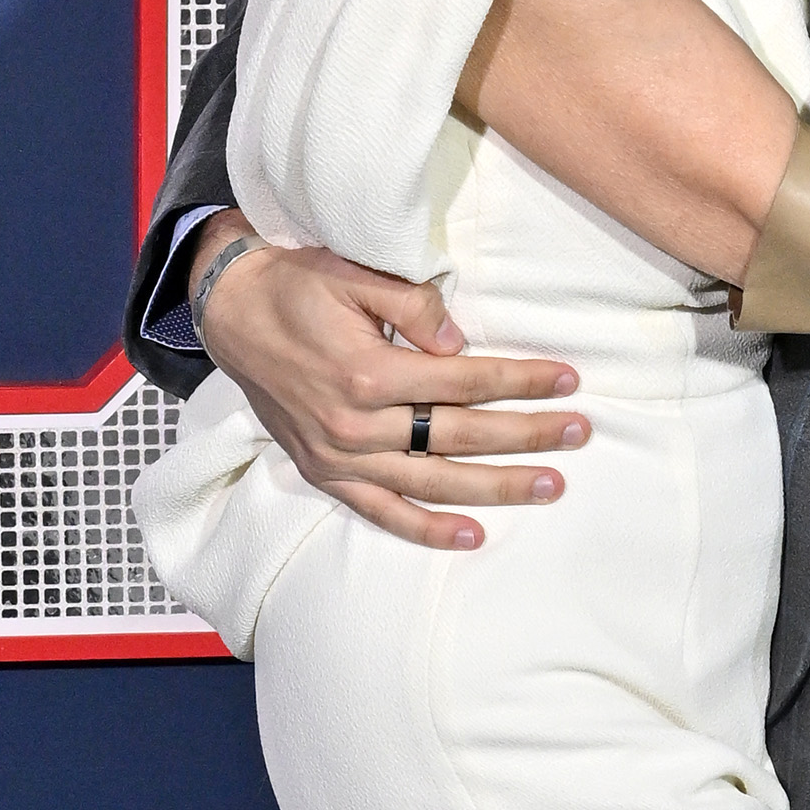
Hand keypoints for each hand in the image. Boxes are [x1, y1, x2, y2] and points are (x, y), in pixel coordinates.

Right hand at [189, 216, 585, 550]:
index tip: (567, 380)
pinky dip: (426, 529)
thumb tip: (460, 342)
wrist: (231, 314)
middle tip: (578, 435)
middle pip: (459, 436)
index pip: (464, 381)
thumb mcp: (352, 274)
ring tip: (550, 484)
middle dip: (526, 436)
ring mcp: (340, 457)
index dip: (520, 381)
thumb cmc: (297, 288)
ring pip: (433, 482)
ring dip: (496, 487)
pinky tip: (473, 534)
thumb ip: (412, 305)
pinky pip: (382, 513)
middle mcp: (355, 424)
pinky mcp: (325, 474)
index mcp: (367, 371)